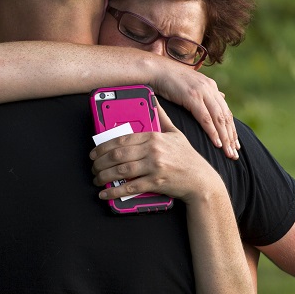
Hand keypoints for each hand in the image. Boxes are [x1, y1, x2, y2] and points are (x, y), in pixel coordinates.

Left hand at [90, 106, 220, 202]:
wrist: (201, 180)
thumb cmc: (187, 157)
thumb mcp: (175, 133)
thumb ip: (161, 117)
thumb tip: (153, 100)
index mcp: (154, 137)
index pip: (122, 140)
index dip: (103, 146)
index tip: (94, 152)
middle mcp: (153, 151)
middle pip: (118, 155)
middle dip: (100, 162)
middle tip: (93, 167)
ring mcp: (155, 167)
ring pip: (121, 171)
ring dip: (104, 176)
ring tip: (96, 179)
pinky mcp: (156, 183)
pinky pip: (130, 188)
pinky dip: (115, 191)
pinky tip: (104, 193)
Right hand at [149, 60, 238, 159]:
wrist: (154, 69)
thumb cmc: (168, 79)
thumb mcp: (191, 85)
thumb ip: (206, 93)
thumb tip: (222, 97)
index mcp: (211, 86)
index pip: (225, 111)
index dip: (231, 129)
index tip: (234, 144)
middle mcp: (210, 89)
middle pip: (226, 117)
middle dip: (231, 137)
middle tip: (235, 153)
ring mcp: (202, 92)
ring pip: (219, 119)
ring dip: (225, 138)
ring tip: (229, 152)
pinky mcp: (192, 97)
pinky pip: (206, 118)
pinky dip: (213, 131)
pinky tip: (217, 143)